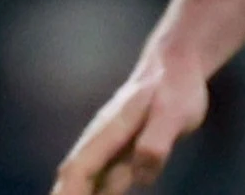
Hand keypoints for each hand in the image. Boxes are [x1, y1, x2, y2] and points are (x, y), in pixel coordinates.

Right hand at [53, 47, 211, 194]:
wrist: (175, 63)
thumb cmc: (176, 87)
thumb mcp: (173, 114)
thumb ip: (156, 142)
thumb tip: (140, 175)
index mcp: (109, 131)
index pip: (79, 169)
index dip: (69, 194)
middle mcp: (103, 139)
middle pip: (74, 174)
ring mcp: (110, 144)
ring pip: (87, 176)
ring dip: (77, 192)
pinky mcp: (122, 149)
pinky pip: (102, 176)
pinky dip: (95, 190)